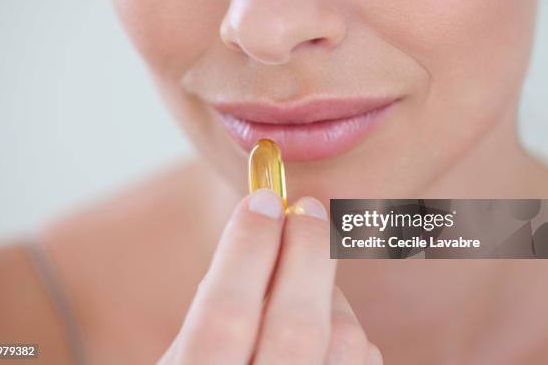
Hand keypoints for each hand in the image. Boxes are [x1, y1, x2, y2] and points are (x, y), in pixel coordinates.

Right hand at [157, 189, 382, 363]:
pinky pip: (363, 364)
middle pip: (295, 328)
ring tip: (308, 278)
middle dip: (304, 254)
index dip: (245, 251)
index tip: (262, 199)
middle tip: (306, 208)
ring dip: (330, 294)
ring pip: (343, 344)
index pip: (223, 317)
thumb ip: (215, 314)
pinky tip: (327, 329)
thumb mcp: (184, 361)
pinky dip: (350, 333)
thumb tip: (263, 240)